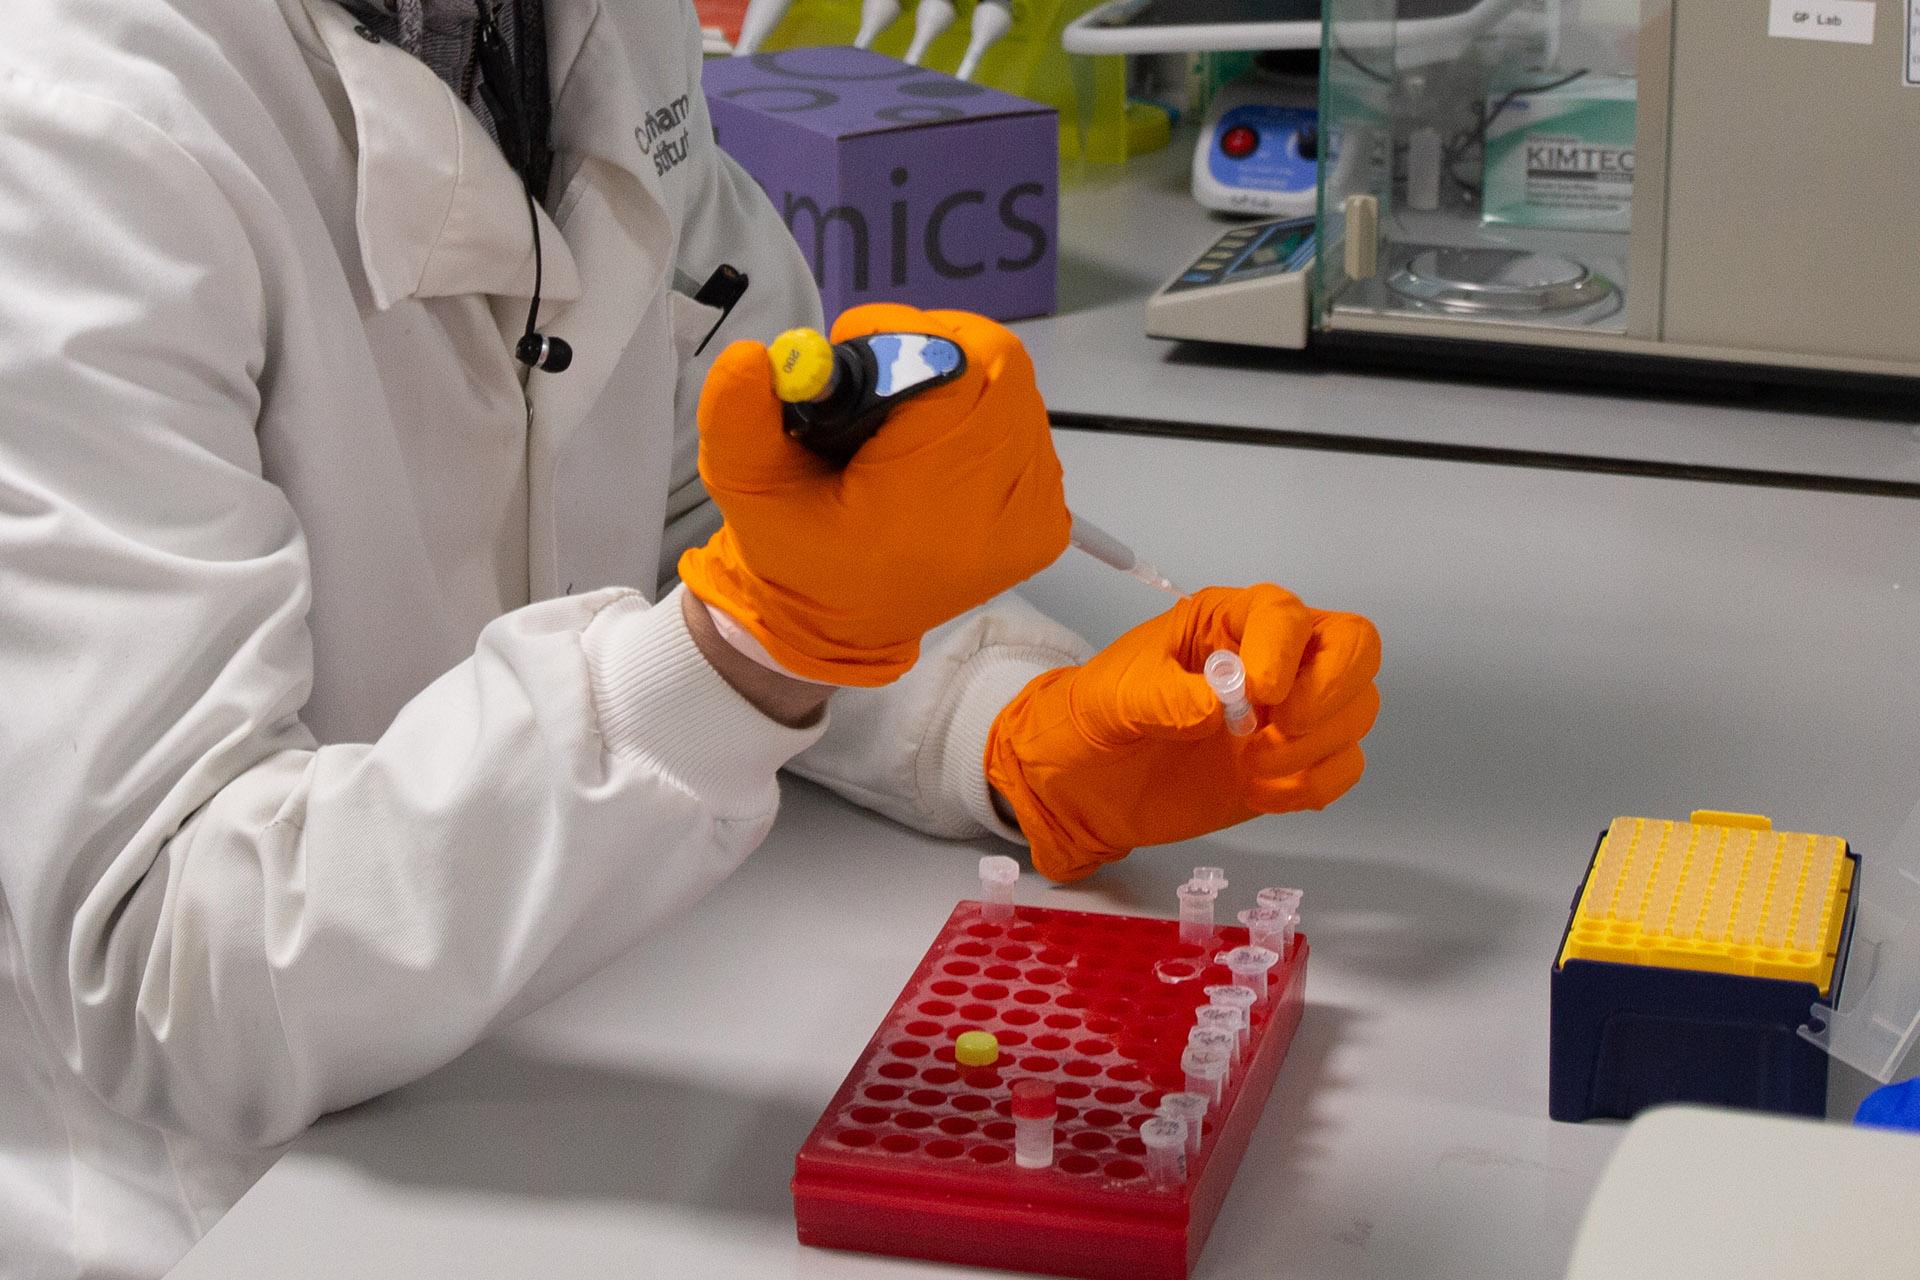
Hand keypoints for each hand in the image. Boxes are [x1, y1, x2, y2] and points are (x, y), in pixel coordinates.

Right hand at [678, 304, 1071, 686]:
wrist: (842, 623)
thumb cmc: (796, 550)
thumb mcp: (745, 485)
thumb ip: (738, 417)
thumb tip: (751, 355)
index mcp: (922, 507)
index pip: (955, 371)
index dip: (906, 340)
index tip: (860, 348)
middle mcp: (996, 514)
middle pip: (997, 368)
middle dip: (937, 351)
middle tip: (885, 369)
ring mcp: (1032, 521)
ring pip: (1017, 391)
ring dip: (964, 380)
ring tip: (909, 411)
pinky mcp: (1047, 526)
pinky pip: (1031, 432)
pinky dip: (988, 418)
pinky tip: (944, 444)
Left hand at [984, 585, 1381, 881]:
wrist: (1090, 782)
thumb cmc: (1099, 717)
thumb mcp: (1113, 697)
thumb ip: (1162, 696)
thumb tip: (1219, 708)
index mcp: (1228, 620)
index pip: (1287, 614)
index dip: (1284, 651)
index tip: (1259, 694)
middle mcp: (1274, 657)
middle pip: (1355, 647)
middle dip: (1332, 690)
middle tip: (1281, 726)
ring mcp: (1291, 711)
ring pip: (1357, 710)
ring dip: (1313, 748)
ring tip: (1250, 769)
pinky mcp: (1295, 762)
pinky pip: (1344, 765)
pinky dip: (1313, 784)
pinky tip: (1260, 792)